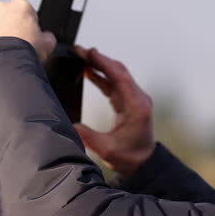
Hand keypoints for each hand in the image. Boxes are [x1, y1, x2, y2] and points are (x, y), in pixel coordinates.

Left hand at [0, 0, 55, 62]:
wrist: (4, 65)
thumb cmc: (25, 51)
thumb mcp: (47, 44)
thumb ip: (48, 38)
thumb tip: (46, 39)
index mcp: (21, 5)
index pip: (29, 13)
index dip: (32, 28)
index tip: (32, 39)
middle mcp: (1, 8)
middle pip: (10, 18)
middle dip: (13, 29)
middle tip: (19, 47)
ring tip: (7, 54)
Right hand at [74, 47, 155, 174]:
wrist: (144, 164)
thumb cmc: (129, 158)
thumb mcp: (106, 151)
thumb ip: (88, 137)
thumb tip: (70, 125)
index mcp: (137, 107)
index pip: (120, 78)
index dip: (104, 63)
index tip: (89, 52)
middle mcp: (138, 99)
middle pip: (119, 71)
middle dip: (99, 59)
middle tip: (79, 50)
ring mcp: (135, 99)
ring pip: (117, 75)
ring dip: (100, 65)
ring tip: (81, 56)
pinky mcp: (129, 102)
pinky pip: (115, 84)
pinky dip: (102, 76)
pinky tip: (88, 71)